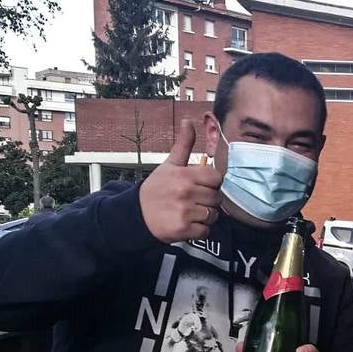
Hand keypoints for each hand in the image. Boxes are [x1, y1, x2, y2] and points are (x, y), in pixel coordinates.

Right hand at [139, 119, 222, 242]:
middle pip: (217, 198)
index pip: (217, 178)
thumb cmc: (156, 188)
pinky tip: (187, 223)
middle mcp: (185, 192)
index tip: (200, 186)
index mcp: (185, 175)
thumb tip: (188, 120)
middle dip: (208, 201)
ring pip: (213, 215)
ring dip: (205, 216)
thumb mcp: (169, 165)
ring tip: (190, 212)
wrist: (136, 214)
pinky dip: (199, 230)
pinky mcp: (182, 229)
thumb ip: (183, 144)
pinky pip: (205, 231)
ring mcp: (184, 211)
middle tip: (193, 201)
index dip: (211, 184)